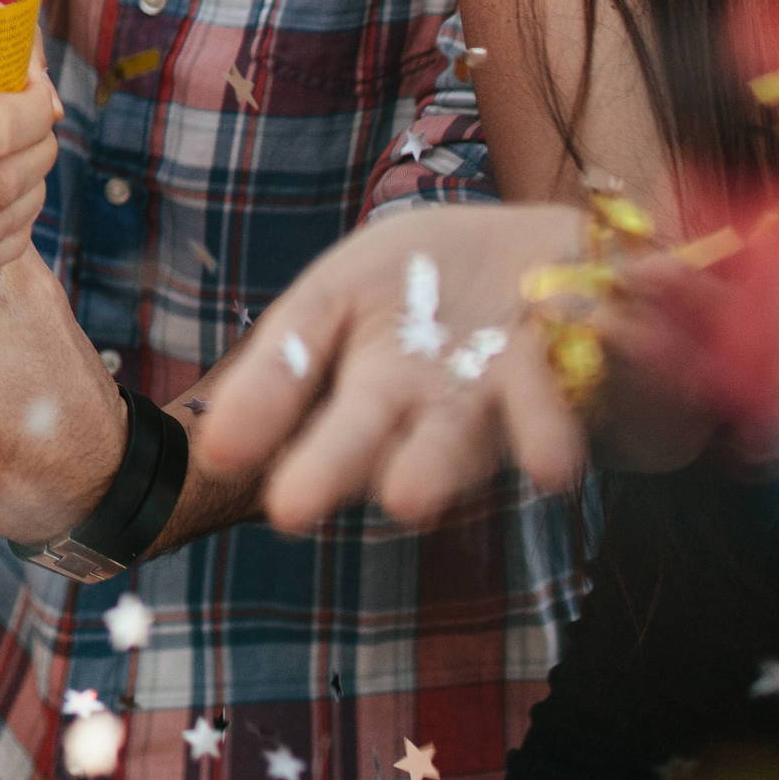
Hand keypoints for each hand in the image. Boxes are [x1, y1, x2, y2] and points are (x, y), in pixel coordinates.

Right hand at [186, 202, 594, 533]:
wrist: (549, 271)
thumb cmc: (428, 285)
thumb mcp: (344, 289)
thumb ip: (292, 351)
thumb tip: (216, 443)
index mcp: (353, 376)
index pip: (293, 387)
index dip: (256, 416)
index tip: (220, 453)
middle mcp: (415, 408)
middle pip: (361, 439)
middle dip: (327, 469)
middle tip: (289, 508)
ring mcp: (488, 408)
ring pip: (455, 446)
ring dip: (436, 470)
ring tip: (408, 499)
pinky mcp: (562, 398)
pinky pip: (554, 411)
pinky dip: (550, 427)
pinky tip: (551, 464)